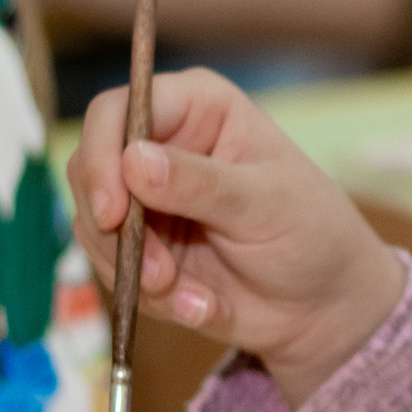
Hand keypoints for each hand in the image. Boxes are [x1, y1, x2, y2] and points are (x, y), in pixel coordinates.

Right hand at [72, 67, 404, 409]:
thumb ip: (201, 183)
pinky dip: (151, 297)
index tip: (112, 212)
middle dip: (116, 231)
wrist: (322, 304)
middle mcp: (162, 143)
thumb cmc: (312, 233)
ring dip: (137, 273)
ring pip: (94, 227)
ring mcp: (146, 197)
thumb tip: (134, 160)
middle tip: (159, 275)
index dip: (102, 156)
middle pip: (89, 169)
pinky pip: (113, 269)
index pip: (117, 111)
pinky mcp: (141, 245)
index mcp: (198, 107)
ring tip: (196, 296)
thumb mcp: (266, 204)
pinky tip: (202, 304)